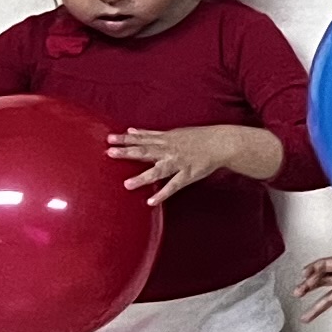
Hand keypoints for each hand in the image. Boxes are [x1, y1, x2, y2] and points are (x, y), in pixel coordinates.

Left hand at [112, 125, 247, 204]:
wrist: (221, 143)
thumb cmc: (197, 137)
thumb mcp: (173, 132)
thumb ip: (150, 134)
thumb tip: (131, 130)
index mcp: (166, 139)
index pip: (142, 138)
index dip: (126, 138)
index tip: (110, 139)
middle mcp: (170, 150)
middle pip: (146, 151)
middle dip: (129, 152)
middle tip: (111, 153)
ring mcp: (179, 163)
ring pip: (159, 170)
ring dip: (143, 177)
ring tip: (127, 184)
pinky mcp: (188, 174)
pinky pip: (174, 186)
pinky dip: (163, 194)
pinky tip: (151, 201)